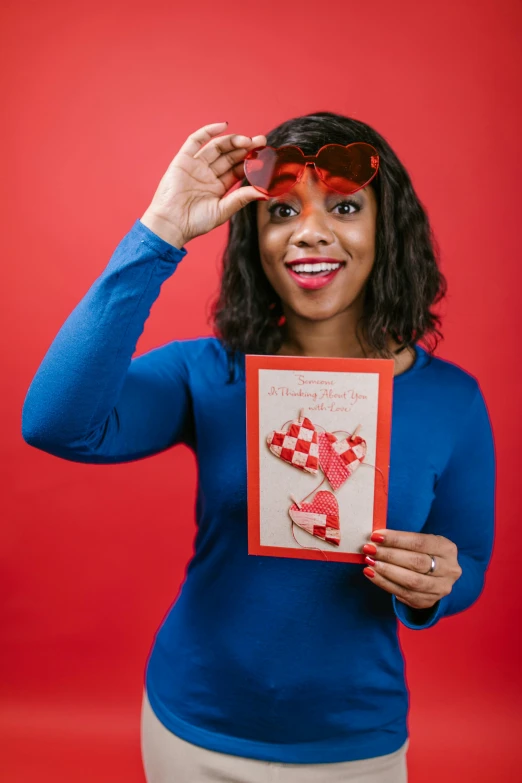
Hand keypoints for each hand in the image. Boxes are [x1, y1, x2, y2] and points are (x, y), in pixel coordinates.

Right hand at [141, 121, 267, 247]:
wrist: (171, 224)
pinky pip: (195, 141)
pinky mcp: (183, 160)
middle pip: (229, 156)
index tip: (264, 155)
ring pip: (216, 147)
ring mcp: (196, 166)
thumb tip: (264, 192)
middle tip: (260, 142)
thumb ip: (242, 198)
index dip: (250, 161)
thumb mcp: (223, 210)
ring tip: (247, 140)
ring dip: (232, 141)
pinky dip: (208, 131)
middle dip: (245, 148)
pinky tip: (223, 126)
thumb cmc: (195, 222)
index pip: (237, 170)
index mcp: (218, 187)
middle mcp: (208, 174)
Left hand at [361, 529, 462, 609]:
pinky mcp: (429, 601)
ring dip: (386, 571)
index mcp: (447, 548)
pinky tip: (372, 575)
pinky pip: (404, 594)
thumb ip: (403, 540)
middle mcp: (449, 569)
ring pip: (411, 581)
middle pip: (416, 562)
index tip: (376, 536)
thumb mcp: (422, 542)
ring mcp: (441, 588)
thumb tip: (376, 538)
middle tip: (370, 550)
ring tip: (370, 563)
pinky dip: (385, 584)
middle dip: (389, 555)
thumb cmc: (424, 553)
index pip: (420, 542)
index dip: (396, 539)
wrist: (438, 575)